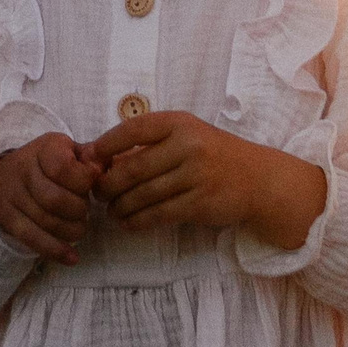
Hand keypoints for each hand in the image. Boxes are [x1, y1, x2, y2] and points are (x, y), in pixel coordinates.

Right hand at [0, 132, 105, 263]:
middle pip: (55, 199)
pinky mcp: (8, 218)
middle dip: (79, 210)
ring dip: (72, 230)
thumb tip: (104, 168)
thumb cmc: (47, 162)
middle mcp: (24, 169)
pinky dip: (55, 250)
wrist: (3, 173)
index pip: (63, 168)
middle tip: (84, 210)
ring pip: (46, 221)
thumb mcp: (69, 151)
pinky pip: (32, 238)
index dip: (83, 182)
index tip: (91, 185)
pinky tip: (72, 258)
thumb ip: (91, 157)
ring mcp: (13, 195)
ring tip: (80, 227)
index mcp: (44, 148)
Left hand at [89, 111, 327, 248]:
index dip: (105, 144)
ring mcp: (196, 175)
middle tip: (96, 193)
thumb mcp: (186, 136)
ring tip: (110, 211)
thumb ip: (150, 143)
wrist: (259, 179)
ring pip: (143, 194)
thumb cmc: (213, 154)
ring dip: (120, 206)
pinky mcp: (200, 203)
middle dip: (108, 184)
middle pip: (133, 168)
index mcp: (179, 123)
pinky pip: (159, 214)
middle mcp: (188, 146)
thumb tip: (100, 157)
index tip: (88, 158)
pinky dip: (137, 221)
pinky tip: (127, 223)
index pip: (132, 130)